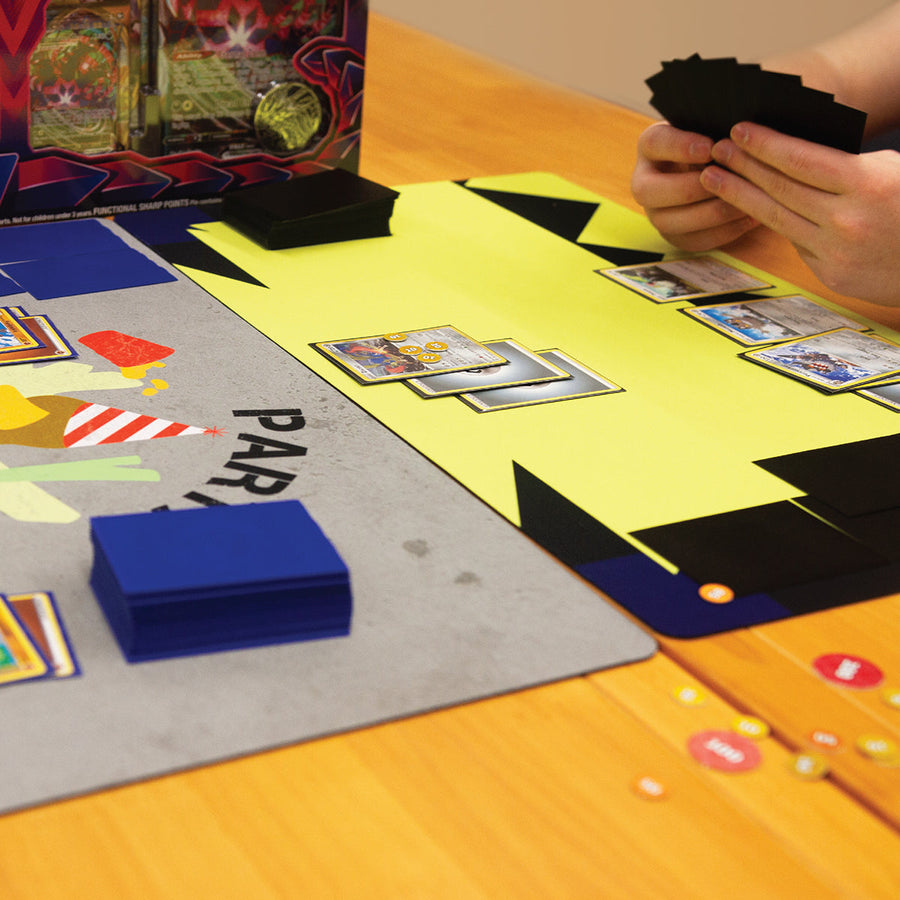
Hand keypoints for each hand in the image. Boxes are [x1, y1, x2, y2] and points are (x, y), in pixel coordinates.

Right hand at [631, 121, 759, 250]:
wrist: (721, 168)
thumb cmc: (718, 140)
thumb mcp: (714, 128)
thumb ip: (717, 129)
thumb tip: (731, 137)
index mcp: (651, 146)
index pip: (655, 144)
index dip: (680, 147)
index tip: (709, 147)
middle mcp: (645, 183)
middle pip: (649, 192)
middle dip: (689, 189)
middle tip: (723, 182)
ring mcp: (656, 213)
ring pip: (669, 222)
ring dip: (709, 213)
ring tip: (743, 202)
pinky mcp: (675, 235)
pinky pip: (692, 240)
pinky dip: (722, 231)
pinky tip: (747, 218)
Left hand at [701, 123, 899, 304]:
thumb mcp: (888, 172)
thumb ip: (843, 166)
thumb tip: (790, 154)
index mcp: (866, 185)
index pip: (801, 160)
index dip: (765, 145)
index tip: (738, 130)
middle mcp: (846, 220)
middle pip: (780, 188)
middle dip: (743, 166)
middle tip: (714, 150)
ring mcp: (835, 251)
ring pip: (777, 218)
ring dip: (739, 195)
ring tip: (713, 177)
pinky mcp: (830, 274)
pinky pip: (795, 241)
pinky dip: (771, 221)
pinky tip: (748, 206)